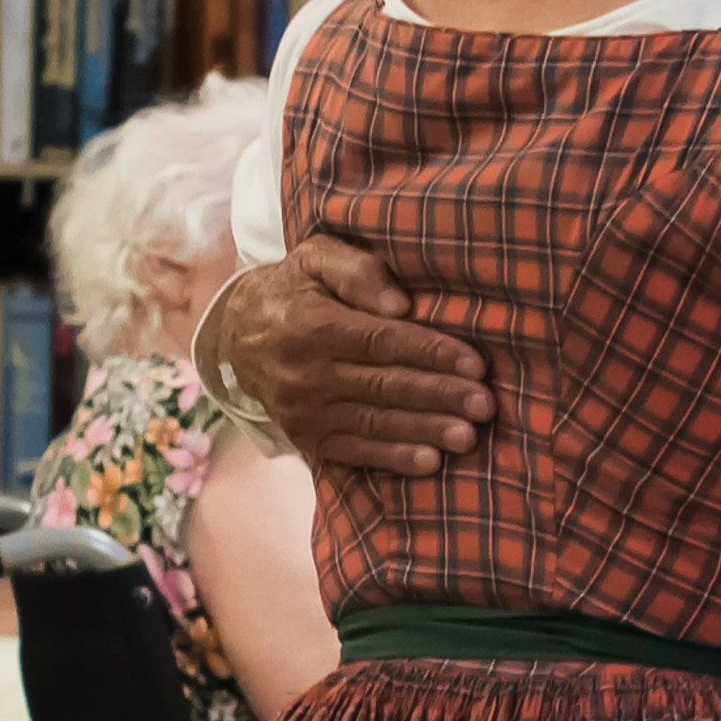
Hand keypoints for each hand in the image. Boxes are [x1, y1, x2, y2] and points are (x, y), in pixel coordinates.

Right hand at [196, 235, 492, 475]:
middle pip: (383, 385)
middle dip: (439, 396)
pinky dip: (393, 459)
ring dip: (424, 431)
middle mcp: (304, 372)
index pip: (381, 341)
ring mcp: (303, 411)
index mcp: (310, 324)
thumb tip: (400, 304)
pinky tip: (430, 463)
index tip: (475, 364)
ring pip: (373, 422)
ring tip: (468, 436)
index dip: (431, 353)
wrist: (236, 334)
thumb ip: (358, 270)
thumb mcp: (317, 258)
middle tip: (484, 405)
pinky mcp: (305, 438)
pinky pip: (354, 452)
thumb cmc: (294, 288)